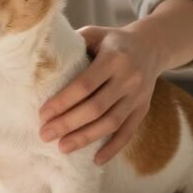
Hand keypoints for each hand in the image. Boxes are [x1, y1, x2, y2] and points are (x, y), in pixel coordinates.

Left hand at [37, 25, 162, 164]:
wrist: (152, 46)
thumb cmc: (112, 40)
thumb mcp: (94, 33)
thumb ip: (72, 43)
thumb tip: (40, 57)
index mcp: (113, 58)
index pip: (84, 85)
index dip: (63, 101)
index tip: (42, 114)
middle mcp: (128, 78)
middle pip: (96, 108)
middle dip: (68, 124)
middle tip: (45, 135)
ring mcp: (138, 96)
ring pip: (111, 123)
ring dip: (86, 138)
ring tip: (62, 147)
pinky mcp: (143, 109)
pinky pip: (128, 132)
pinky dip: (114, 148)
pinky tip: (96, 159)